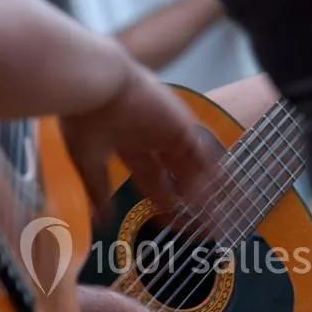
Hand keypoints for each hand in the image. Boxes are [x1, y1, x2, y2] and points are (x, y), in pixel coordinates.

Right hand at [59, 62, 223, 231]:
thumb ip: (99, 192)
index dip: (165, 203)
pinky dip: (215, 172)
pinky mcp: (183, 126)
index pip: (153, 181)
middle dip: (192, 202)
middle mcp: (153, 140)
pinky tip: (227, 191)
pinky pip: (204, 153)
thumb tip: (101, 222)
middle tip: (207, 226)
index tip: (174, 224)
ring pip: (194, 167)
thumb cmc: (84, 121)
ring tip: (223, 217)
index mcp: (129, 147)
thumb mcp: (88, 163)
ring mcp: (169, 132)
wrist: (95, 86)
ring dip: (209, 192)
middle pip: (179, 177)